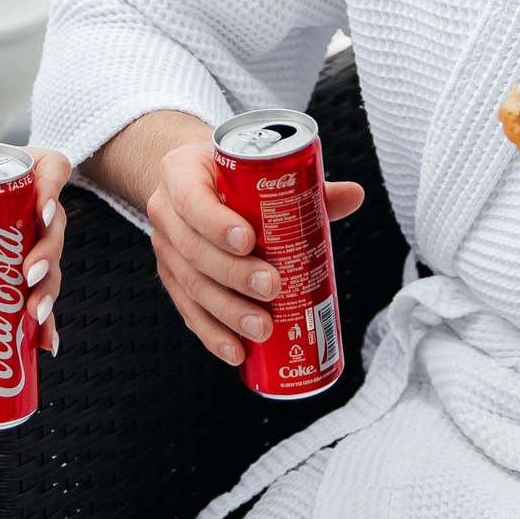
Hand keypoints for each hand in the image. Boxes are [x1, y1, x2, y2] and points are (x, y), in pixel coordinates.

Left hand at [0, 147, 70, 353]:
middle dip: (48, 253)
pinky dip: (44, 320)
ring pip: (49, 262)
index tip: (40, 213)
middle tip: (29, 276)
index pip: (49, 168)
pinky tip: (44, 341)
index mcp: (7, 175)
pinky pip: (35, 293)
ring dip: (48, 288)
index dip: (55, 187)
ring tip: (34, 314)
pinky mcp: (12, 273)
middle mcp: (22, 206)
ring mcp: (21, 241)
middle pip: (53, 224)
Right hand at [146, 140, 364, 366]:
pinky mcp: (171, 279)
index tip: (250, 240)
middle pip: (194, 250)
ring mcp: (166, 250)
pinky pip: (188, 311)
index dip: (217, 223)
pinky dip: (212, 334)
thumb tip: (353, 195)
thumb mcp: (252, 167)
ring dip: (227, 312)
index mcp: (181, 174)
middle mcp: (166, 213)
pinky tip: (237, 351)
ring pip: (192, 286)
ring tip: (262, 327)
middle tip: (272, 287)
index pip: (192, 198)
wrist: (188, 181)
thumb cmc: (224, 174)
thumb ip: (302, 185)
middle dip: (234, 275)